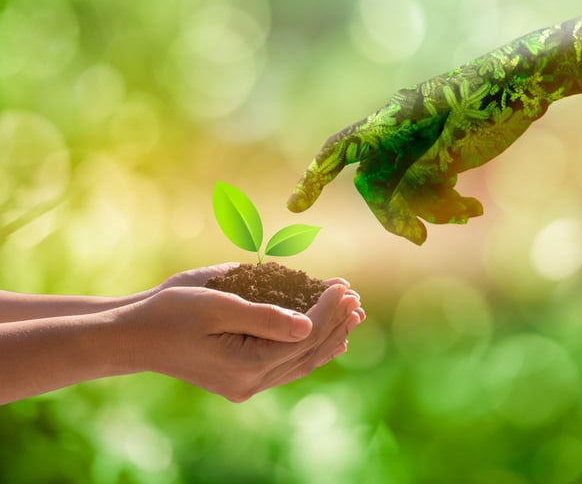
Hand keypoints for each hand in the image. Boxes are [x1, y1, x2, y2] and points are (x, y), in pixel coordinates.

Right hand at [117, 280, 364, 401]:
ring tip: (352, 314)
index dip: (328, 310)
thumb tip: (308, 323)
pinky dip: (308, 349)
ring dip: (328, 337)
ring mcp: (246, 386)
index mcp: (247, 364)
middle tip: (355, 296)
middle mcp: (250, 382)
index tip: (344, 286)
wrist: (134, 337)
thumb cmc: (170, 312)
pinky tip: (326, 338)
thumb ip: (265, 316)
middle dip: (335, 322)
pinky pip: (286, 367)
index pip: (304, 336)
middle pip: (308, 351)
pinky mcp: (241, 381)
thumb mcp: (217, 305)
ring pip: (301, 363)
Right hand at [288, 58, 547, 243]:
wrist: (530, 80)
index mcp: (395, 120)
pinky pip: (428, 188)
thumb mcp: (461, 144)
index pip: (341, 149)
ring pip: (405, 192)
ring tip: (468, 213)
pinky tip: (474, 209)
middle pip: (375, 185)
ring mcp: (419, 144)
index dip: (315, 178)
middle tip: (419, 238)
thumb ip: (429, 172)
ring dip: (431, 211)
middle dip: (395, 214)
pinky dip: (446, 203)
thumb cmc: (495, 102)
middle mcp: (400, 133)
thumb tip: (408, 200)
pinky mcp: (440, 153)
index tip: (296, 207)